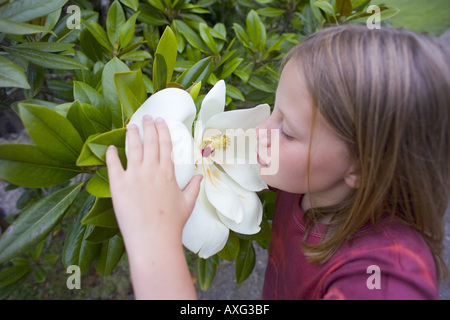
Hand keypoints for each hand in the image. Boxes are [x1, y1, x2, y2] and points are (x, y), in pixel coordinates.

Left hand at [106, 115, 202, 253]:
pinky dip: (111, 154)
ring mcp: (134, 175)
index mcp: (168, 172)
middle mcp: (151, 169)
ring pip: (132, 148)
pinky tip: (110, 147)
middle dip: (148, 126)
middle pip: (150, 141)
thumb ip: (194, 187)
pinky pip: (113, 164)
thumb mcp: (187, 203)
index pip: (166, 144)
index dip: (163, 130)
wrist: (154, 239)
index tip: (160, 120)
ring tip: (131, 125)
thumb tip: (200, 177)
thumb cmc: (172, 223)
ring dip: (132, 134)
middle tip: (146, 117)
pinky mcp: (119, 185)